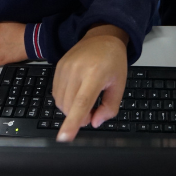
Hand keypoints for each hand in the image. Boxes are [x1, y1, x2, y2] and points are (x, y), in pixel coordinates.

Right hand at [53, 24, 128, 141]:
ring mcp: (64, 68)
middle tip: (93, 112)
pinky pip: (56, 93)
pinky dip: (65, 100)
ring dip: (71, 109)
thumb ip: (110, 107)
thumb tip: (95, 123)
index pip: (81, 102)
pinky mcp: (57, 67)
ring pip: (61, 102)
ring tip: (86, 100)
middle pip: (69, 106)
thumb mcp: (119, 84)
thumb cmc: (113, 61)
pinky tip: (76, 93)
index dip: (72, 122)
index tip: (64, 138)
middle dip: (79, 117)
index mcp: (95, 74)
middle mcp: (76, 70)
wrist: (101, 36)